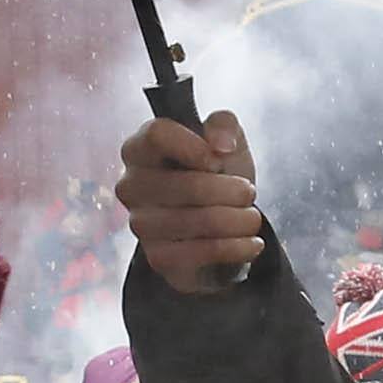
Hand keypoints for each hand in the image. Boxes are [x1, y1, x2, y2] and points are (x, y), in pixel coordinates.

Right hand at [116, 113, 266, 293]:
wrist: (223, 223)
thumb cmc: (218, 175)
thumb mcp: (227, 140)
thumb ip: (224, 124)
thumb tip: (220, 143)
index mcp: (140, 149)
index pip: (156, 135)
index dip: (195, 146)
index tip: (219, 159)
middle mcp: (131, 186)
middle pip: (187, 184)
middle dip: (231, 190)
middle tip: (248, 192)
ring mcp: (141, 224)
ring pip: (199, 220)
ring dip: (239, 220)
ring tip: (251, 217)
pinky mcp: (158, 257)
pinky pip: (202, 251)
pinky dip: (236, 247)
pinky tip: (250, 242)